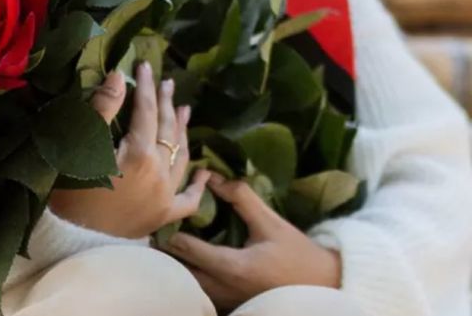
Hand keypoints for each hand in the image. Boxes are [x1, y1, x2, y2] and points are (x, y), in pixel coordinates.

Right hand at [48, 62, 210, 238]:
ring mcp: (166, 197)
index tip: (145, 64)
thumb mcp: (79, 147)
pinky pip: (189, 199)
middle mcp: (160, 173)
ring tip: (184, 111)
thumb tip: (120, 77)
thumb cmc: (69, 193)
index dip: (145, 85)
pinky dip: (197, 184)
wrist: (72, 240)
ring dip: (182, 132)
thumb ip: (102, 110)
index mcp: (140, 154)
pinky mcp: (163, 217)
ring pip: (181, 157)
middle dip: (166, 103)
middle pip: (167, 130)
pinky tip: (203, 173)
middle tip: (167, 82)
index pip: (146, 110)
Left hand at [162, 174, 341, 310]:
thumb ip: (241, 197)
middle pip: (175, 269)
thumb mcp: (270, 222)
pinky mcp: (226, 305)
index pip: (184, 247)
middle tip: (157, 224)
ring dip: (172, 262)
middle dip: (164, 247)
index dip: (169, 227)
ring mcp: (222, 300)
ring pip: (183, 282)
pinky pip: (195, 290)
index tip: (163, 210)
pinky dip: (186, 274)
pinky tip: (185, 258)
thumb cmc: (297, 254)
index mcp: (231, 267)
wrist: (321, 286)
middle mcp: (221, 288)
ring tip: (166, 238)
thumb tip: (214, 176)